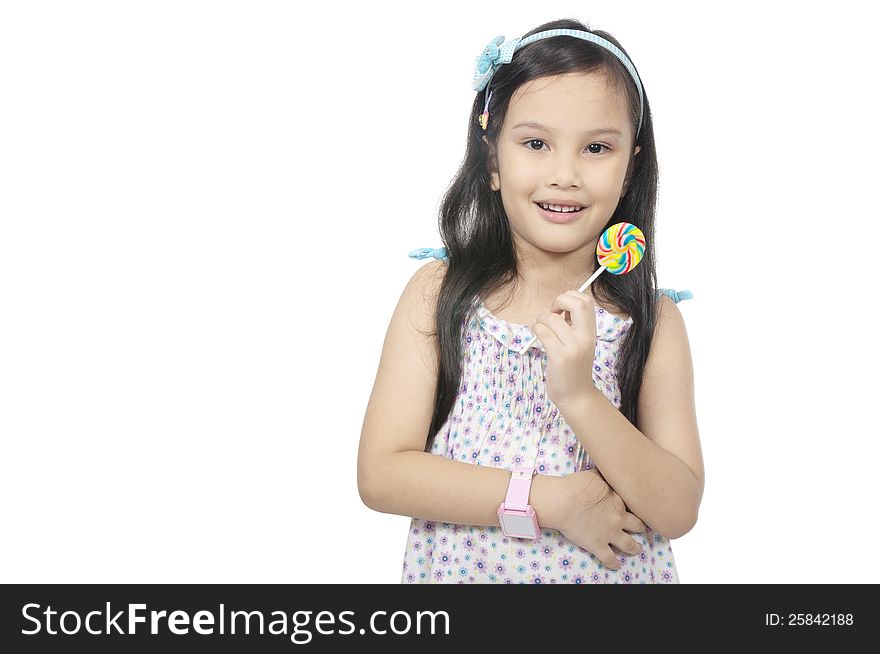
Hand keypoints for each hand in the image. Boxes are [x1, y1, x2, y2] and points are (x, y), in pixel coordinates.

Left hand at [531, 290, 599, 407]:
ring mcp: (572, 347)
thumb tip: (559, 305)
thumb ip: (574, 324)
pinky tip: (538, 338)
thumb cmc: (574, 367)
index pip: (585, 300)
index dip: (570, 297)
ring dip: (540, 320)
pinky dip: (536, 330)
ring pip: (550, 318)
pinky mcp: (559, 357)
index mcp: (591, 332)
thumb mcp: (581, 343)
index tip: (560, 309)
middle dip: (558, 301)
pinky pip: (542, 331)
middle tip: (552, 314)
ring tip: (542, 331)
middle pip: (576, 303)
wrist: (577, 396)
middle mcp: (585, 337)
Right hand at [556, 469, 645, 570]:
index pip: (633, 505)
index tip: (638, 507)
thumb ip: (604, 477)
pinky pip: (610, 559)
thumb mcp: (595, 475)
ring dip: (635, 548)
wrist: (563, 502)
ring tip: (638, 549)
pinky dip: (614, 564)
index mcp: (619, 501)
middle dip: (640, 527)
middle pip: (637, 526)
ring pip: (629, 545)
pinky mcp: (597, 546)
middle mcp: (618, 520)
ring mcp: (609, 534)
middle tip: (641, 528)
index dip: (636, 506)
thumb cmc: (576, 486)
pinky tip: (618, 566)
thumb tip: (607, 470)